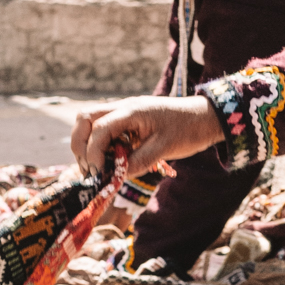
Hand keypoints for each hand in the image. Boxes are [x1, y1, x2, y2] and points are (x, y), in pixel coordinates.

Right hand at [70, 94, 220, 177]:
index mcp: (132, 111)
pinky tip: (109, 162)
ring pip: (89, 122)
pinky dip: (98, 145)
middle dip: (80, 145)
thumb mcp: (165, 149)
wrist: (205, 118)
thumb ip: (139, 162)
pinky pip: (102, 129)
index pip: (100, 129)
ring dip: (86, 145)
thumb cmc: (188, 130)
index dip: (94, 153)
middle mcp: (123, 107)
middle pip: (84, 119)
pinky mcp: (125, 120)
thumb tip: (116, 177)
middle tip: (90, 170)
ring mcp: (123, 112)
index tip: (99, 175)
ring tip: (97, 168)